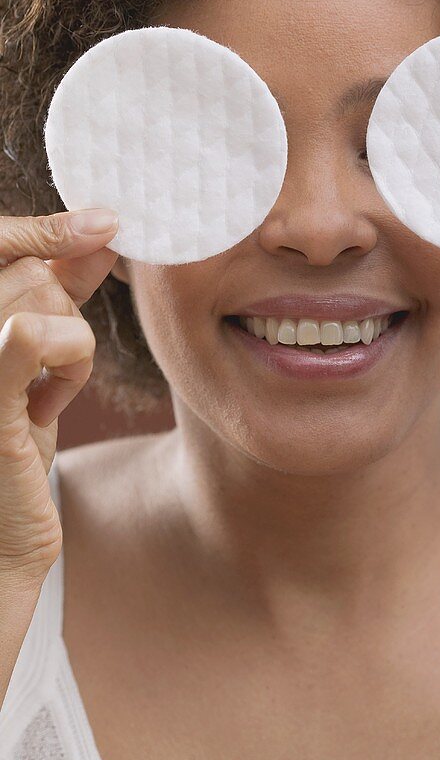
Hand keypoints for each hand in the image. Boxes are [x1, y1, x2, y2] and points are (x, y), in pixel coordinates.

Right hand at [0, 207, 117, 588]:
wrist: (1, 538)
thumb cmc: (14, 448)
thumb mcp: (39, 359)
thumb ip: (57, 293)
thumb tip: (100, 234)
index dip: (47, 227)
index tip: (109, 221)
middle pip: (28, 273)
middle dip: (64, 314)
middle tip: (50, 373)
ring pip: (45, 301)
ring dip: (71, 351)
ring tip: (43, 399)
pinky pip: (33, 335)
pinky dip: (65, 363)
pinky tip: (46, 406)